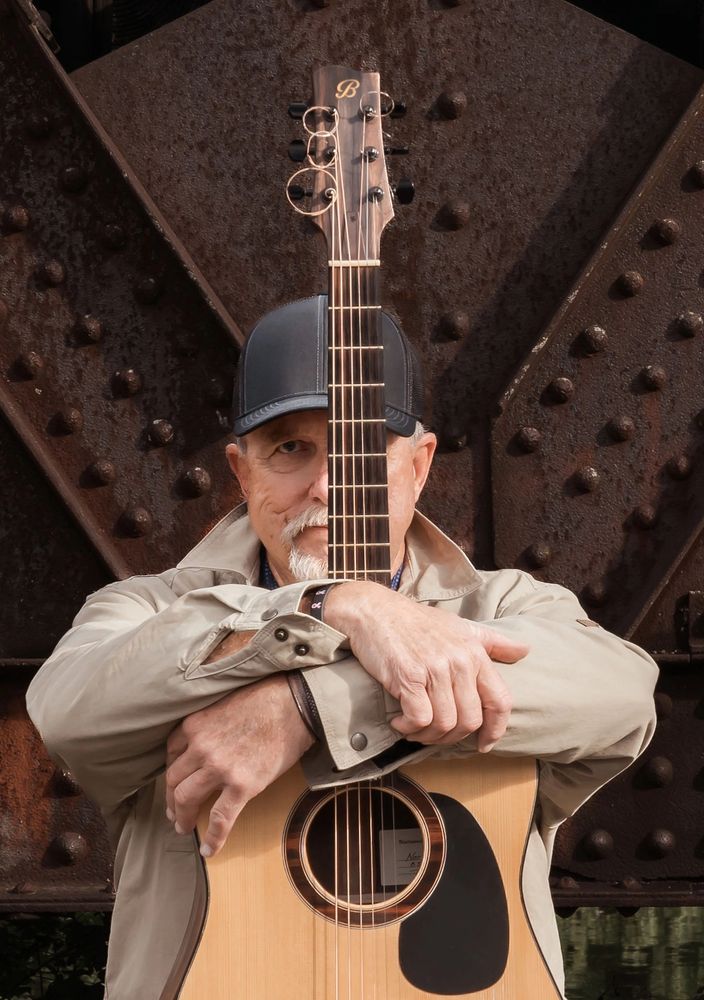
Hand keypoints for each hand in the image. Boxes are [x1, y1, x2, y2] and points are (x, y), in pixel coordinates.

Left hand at [165, 675, 313, 856]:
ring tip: (182, 827)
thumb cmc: (265, 699)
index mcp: (194, 725)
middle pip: (173, 780)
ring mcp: (219, 767)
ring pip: (186, 799)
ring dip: (181, 817)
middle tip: (173, 812)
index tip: (174, 783)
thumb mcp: (224, 704)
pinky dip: (212, 838)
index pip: (171, 753)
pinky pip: (220, 818)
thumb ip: (208, 725)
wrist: (295, 704)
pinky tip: (208, 850)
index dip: (172, 771)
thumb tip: (207, 744)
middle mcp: (200, 747)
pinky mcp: (242, 785)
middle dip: (170, 799)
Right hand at [323, 583, 527, 749]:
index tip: (484, 745)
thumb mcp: (460, 626)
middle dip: (451, 736)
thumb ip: (493, 642)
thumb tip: (525, 650)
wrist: (374, 610)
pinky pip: (419, 719)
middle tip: (433, 734)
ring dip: (427, 736)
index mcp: (475, 652)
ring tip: (414, 728)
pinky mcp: (409, 677)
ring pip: (444, 723)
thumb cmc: (416, 621)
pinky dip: (409, 728)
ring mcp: (434, 669)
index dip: (495, 729)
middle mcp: (459, 661)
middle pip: (469, 720)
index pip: (500, 701)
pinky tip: (400, 722)